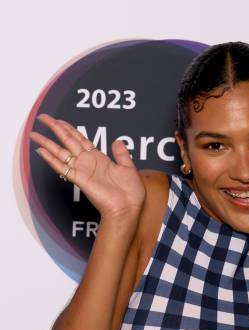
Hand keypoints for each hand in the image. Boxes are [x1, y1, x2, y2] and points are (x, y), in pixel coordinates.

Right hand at [30, 114, 145, 219]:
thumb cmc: (130, 193)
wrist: (128, 208)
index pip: (81, 140)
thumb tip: (118, 141)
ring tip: (34, 134)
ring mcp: (82, 171)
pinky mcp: (80, 180)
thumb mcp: (129, 168)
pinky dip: (51, 160)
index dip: (69, 129)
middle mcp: (88, 163)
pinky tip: (41, 151)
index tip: (59, 121)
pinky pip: (63, 168)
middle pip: (68, 142)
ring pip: (61, 153)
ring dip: (47, 143)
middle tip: (42, 118)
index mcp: (99, 159)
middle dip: (55, 129)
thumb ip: (122, 154)